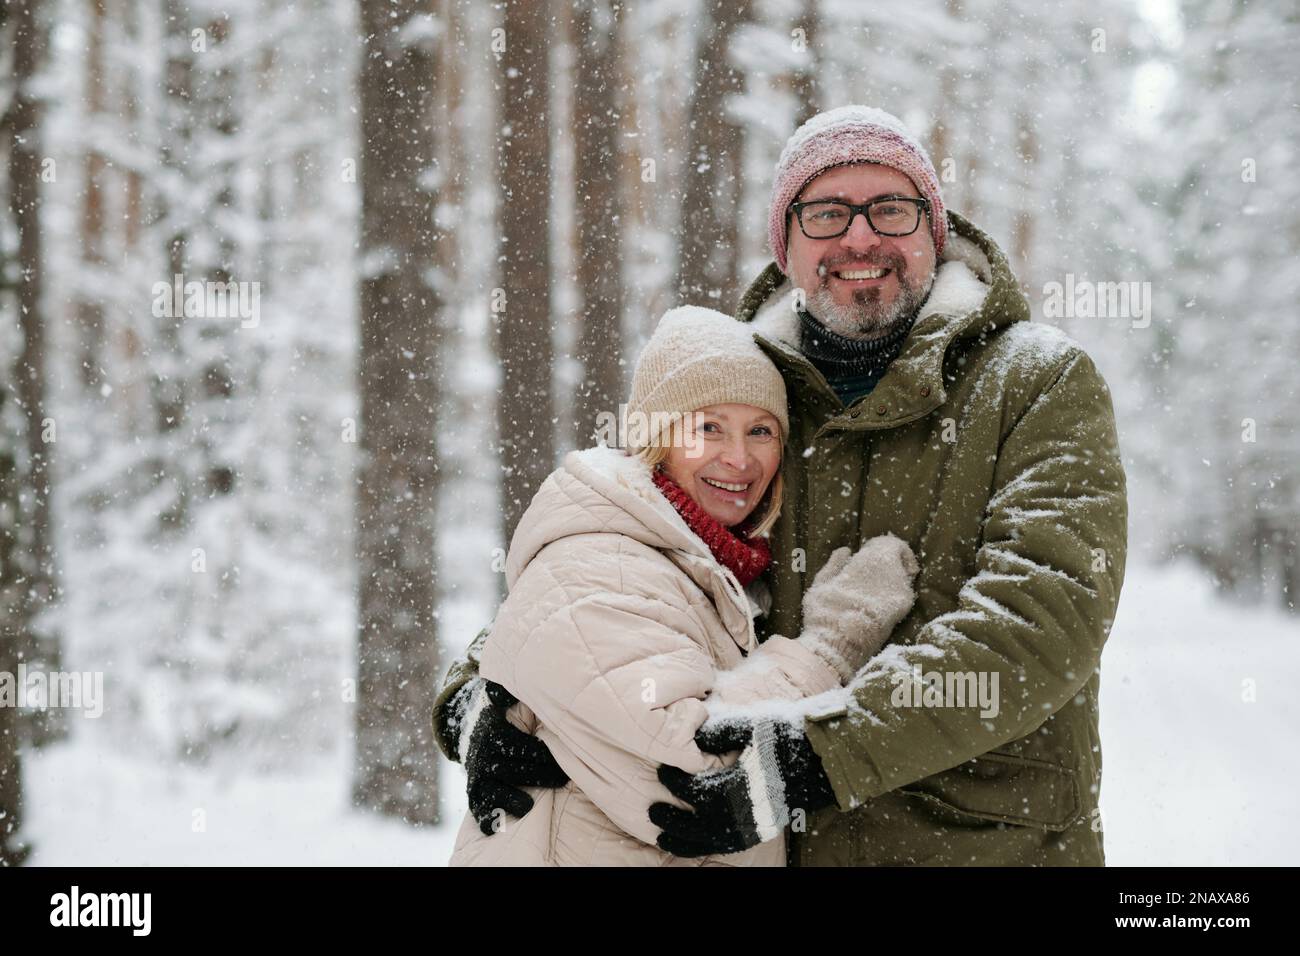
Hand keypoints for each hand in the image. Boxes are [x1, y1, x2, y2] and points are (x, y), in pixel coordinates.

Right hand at [455, 679, 569, 835]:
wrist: (469, 723)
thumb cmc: (503, 710)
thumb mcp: (505, 694)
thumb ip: (511, 689)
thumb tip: (514, 679)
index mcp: (493, 730)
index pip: (520, 745)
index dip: (543, 752)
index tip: (563, 758)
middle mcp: (483, 752)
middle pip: (513, 768)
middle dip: (540, 775)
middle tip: (564, 779)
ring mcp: (476, 774)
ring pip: (492, 790)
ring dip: (510, 798)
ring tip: (529, 805)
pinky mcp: (474, 791)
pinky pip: (477, 808)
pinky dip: (485, 818)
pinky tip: (494, 828)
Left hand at [647, 717, 835, 857]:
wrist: (824, 759)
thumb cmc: (787, 737)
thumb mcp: (754, 726)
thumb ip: (721, 732)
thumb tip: (692, 739)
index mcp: (742, 784)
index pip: (698, 790)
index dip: (676, 782)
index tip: (661, 771)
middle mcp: (748, 810)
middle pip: (701, 823)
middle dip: (673, 819)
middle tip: (652, 811)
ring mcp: (757, 822)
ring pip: (713, 841)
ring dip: (685, 841)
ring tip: (662, 837)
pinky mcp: (764, 828)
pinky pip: (730, 845)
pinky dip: (709, 846)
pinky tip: (695, 842)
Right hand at [799, 534, 918, 681]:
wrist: (839, 646)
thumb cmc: (826, 611)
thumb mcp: (821, 583)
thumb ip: (835, 564)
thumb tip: (845, 551)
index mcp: (873, 560)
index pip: (892, 544)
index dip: (881, 548)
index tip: (868, 554)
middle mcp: (893, 575)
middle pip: (899, 563)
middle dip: (887, 566)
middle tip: (868, 575)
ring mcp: (901, 597)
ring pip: (902, 582)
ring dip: (889, 583)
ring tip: (868, 594)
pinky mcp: (902, 616)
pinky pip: (901, 600)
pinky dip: (891, 599)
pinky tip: (874, 608)